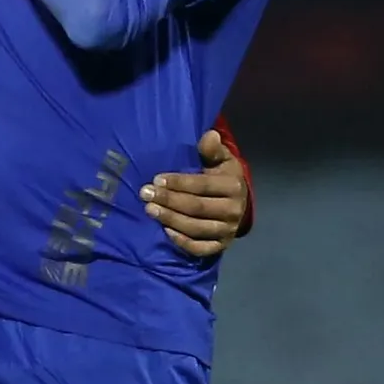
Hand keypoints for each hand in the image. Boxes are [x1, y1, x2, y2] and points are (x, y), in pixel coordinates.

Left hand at [140, 129, 248, 257]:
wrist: (238, 201)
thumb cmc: (222, 175)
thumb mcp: (221, 159)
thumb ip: (212, 149)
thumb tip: (210, 135)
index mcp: (233, 186)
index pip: (202, 186)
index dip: (179, 183)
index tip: (156, 179)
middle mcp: (233, 210)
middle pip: (197, 208)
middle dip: (169, 201)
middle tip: (145, 194)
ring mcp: (228, 230)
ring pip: (196, 228)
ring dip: (171, 220)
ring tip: (149, 210)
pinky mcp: (221, 245)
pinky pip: (200, 248)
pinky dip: (183, 242)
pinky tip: (165, 232)